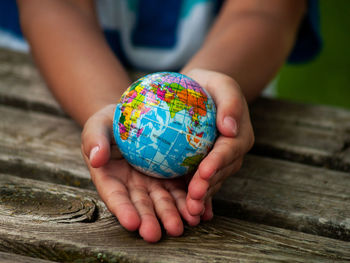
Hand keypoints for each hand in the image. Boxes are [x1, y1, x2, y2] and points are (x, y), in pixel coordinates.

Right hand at [81, 105, 199, 242]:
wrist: (132, 117)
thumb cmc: (110, 122)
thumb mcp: (97, 126)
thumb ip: (94, 140)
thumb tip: (96, 158)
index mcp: (111, 178)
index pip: (115, 196)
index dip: (123, 210)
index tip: (132, 222)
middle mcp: (133, 185)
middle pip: (142, 204)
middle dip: (149, 220)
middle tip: (156, 234)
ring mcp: (154, 181)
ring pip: (165, 200)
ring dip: (173, 214)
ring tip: (182, 226)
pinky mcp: (172, 175)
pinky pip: (182, 187)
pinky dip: (191, 199)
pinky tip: (201, 210)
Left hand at [183, 69, 254, 219]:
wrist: (202, 93)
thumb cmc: (211, 86)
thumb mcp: (222, 84)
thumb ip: (231, 102)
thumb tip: (230, 128)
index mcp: (240, 134)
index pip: (229, 150)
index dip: (217, 163)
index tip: (202, 173)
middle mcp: (233, 152)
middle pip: (221, 172)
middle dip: (208, 187)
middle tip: (193, 199)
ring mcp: (221, 163)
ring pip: (213, 182)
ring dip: (202, 197)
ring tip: (189, 211)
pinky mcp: (207, 167)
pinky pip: (203, 183)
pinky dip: (198, 197)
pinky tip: (187, 211)